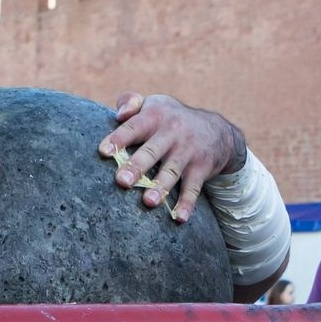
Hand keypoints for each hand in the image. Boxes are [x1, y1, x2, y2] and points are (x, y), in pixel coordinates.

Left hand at [101, 92, 246, 222]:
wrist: (217, 131)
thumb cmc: (171, 119)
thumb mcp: (154, 104)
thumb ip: (130, 103)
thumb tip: (118, 115)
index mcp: (155, 116)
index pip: (134, 127)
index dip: (119, 139)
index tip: (103, 152)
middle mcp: (172, 133)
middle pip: (152, 151)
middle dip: (137, 166)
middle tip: (122, 181)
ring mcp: (188, 152)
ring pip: (172, 172)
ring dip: (161, 188)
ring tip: (148, 202)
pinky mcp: (201, 169)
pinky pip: (194, 188)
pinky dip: (187, 204)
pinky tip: (179, 218)